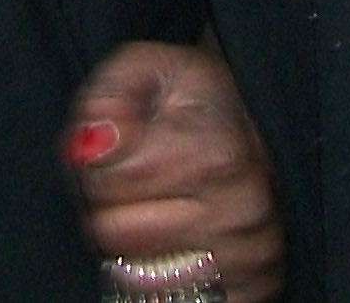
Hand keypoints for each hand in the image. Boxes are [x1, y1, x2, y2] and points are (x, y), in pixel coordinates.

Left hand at [68, 41, 282, 301]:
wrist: (247, 122)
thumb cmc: (190, 100)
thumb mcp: (145, 69)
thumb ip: (109, 97)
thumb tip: (93, 142)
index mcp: (218, 151)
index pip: (112, 185)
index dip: (98, 167)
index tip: (118, 149)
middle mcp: (244, 207)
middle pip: (119, 235)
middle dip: (111, 206)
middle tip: (137, 183)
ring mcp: (253, 255)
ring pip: (142, 274)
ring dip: (137, 244)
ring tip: (159, 207)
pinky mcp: (255, 288)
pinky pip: (178, 300)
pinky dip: (166, 278)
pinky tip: (177, 243)